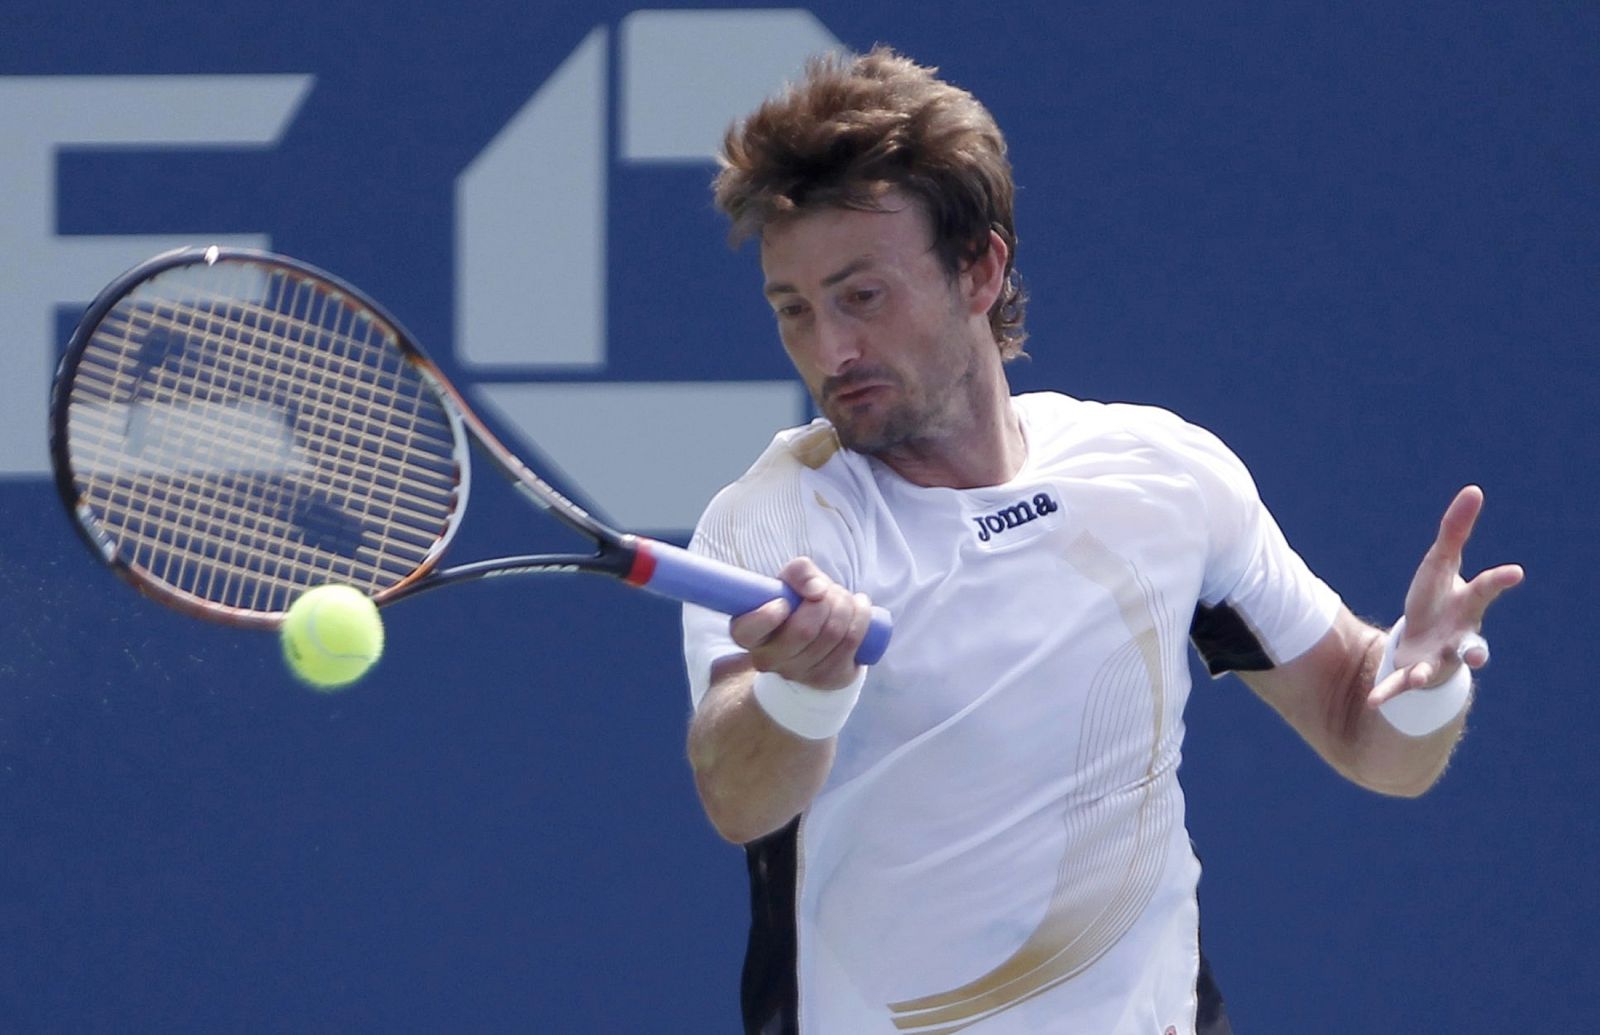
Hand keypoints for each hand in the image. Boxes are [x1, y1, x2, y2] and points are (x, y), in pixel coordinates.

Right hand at [729, 557, 872, 691]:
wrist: (816, 642)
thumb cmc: (797, 607)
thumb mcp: (790, 583)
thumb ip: (798, 572)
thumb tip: (817, 590)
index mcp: (748, 634)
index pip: (747, 630)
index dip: (767, 615)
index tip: (783, 602)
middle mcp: (768, 660)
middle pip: (804, 629)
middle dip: (826, 600)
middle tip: (828, 591)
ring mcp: (798, 673)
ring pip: (832, 634)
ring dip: (846, 605)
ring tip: (845, 598)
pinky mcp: (827, 678)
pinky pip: (851, 642)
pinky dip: (861, 617)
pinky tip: (860, 606)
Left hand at [1369, 485, 1523, 706]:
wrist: (1425, 640)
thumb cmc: (1437, 598)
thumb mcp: (1441, 563)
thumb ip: (1455, 530)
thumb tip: (1474, 490)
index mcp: (1466, 606)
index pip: (1484, 591)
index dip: (1498, 580)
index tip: (1514, 572)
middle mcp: (1459, 637)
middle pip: (1471, 643)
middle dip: (1476, 649)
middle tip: (1479, 656)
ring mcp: (1439, 659)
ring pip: (1438, 670)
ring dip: (1428, 674)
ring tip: (1421, 678)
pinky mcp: (1415, 674)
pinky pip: (1401, 686)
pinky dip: (1387, 693)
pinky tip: (1373, 701)